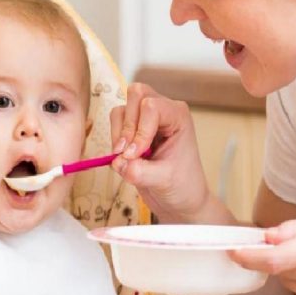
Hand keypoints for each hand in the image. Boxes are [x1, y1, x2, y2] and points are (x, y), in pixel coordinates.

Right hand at [110, 83, 231, 223]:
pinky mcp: (133, 128)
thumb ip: (139, 171)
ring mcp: (147, 118)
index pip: (152, 107)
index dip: (139, 130)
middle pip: (136, 94)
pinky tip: (124, 157)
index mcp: (178, 116)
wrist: (180, 200)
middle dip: (127, 125)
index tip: (135, 155)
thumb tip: (117, 162)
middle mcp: (163, 111)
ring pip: (122, 108)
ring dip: (118, 133)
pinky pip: (115, 121)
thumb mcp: (163, 181)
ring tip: (125, 157)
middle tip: (127, 153)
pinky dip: (114, 138)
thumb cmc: (182, 186)